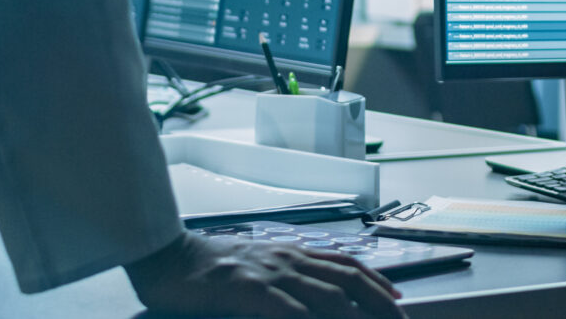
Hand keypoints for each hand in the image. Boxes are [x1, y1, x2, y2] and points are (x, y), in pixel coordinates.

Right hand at [126, 231, 404, 317]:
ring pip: (326, 295)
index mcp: (290, 253)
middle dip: (379, 303)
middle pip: (347, 281)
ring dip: (355, 315)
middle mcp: (287, 259)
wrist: (166, 256)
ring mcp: (269, 273)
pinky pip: (286, 308)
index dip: (376, 281)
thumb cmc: (206, 268)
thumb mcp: (254, 267)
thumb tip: (308, 296)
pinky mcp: (246, 289)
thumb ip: (283, 277)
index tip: (399, 298)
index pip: (345, 264)